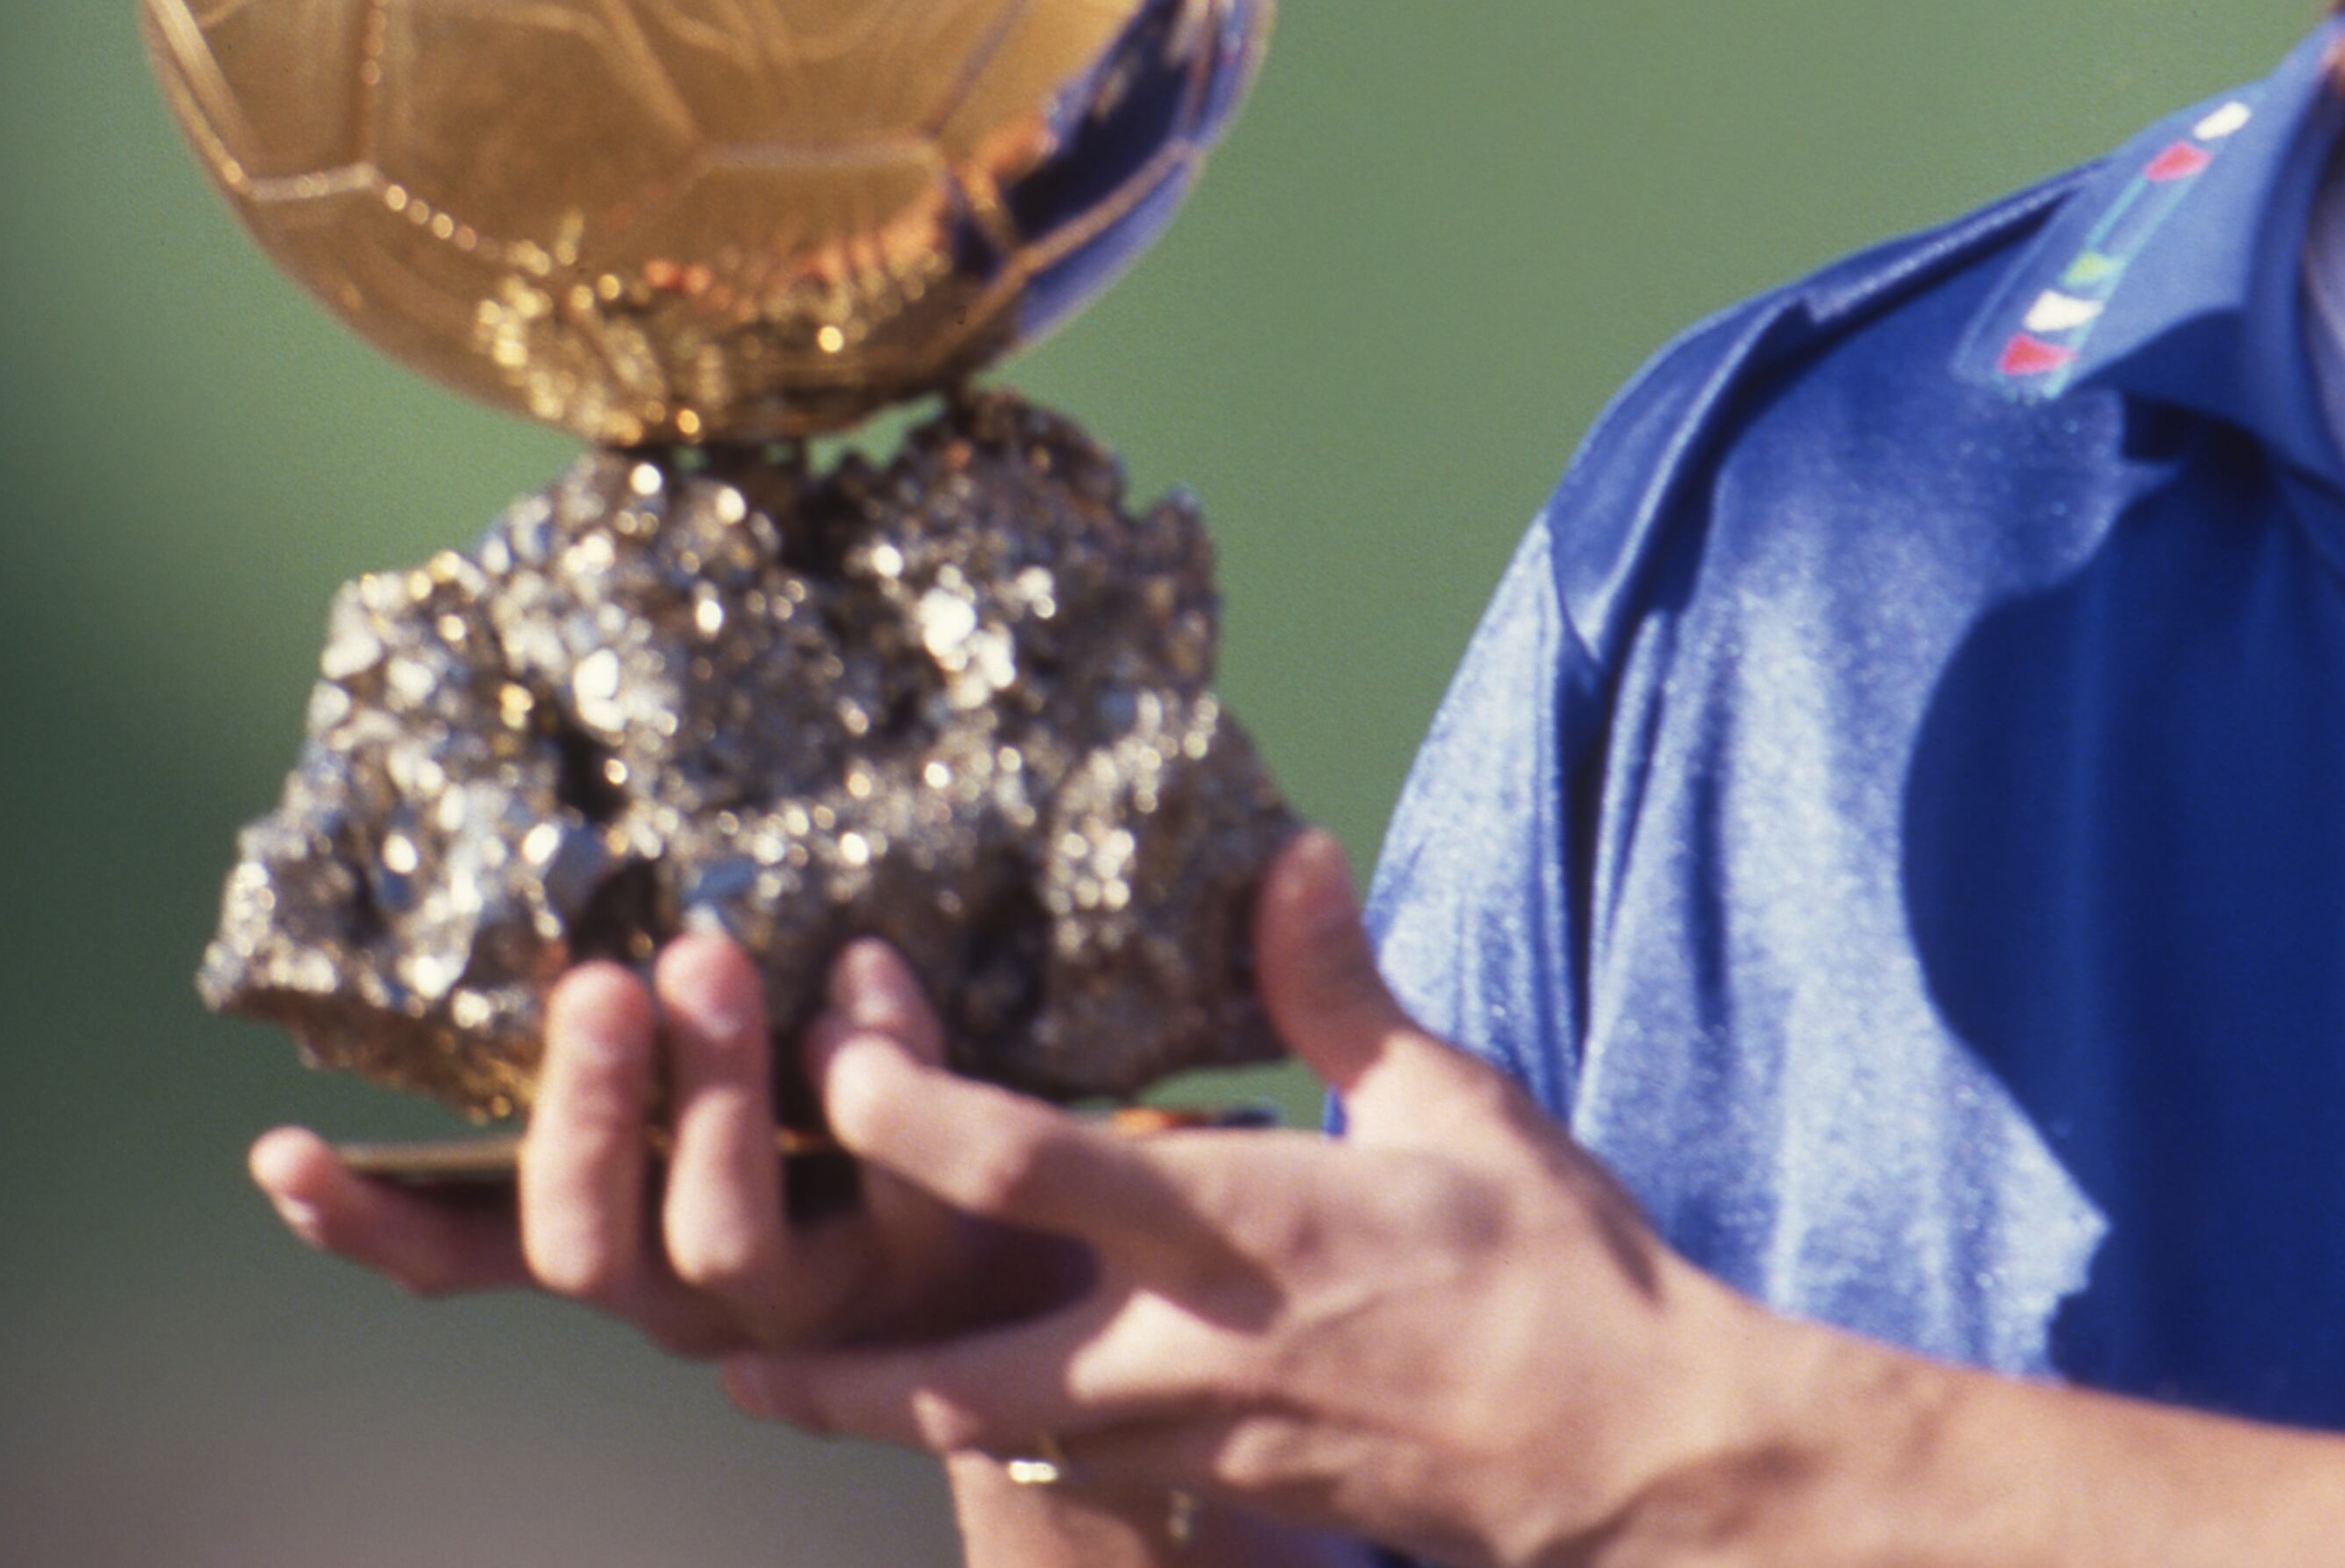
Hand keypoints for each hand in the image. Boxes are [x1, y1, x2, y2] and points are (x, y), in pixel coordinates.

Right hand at [253, 927, 1088, 1360]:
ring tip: (714, 961)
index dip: (376, 1217)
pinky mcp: (930, 1257)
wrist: (1051, 1231)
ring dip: (715, 1094)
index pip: (469, 1251)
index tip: (282, 1152)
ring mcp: (808, 1289)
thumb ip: (658, 1034)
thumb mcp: (733, 1090)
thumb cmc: (853, 1127)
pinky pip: (898, 1173)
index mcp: (624, 1237)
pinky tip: (869, 970)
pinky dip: (880, 1061)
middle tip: (599, 982)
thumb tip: (586, 899)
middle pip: (591, 1243)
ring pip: (728, 1232)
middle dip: (581, 1112)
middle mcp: (689, 1289)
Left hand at [724, 831, 1837, 1563]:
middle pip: (950, 1375)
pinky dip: (1006, 1444)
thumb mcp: (1456, 1102)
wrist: (1618, 1452)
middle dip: (826, 1373)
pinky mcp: (1226, 1491)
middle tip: (726, 1353)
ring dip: (888, 1418)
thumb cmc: (1553, 1265)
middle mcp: (1187, 1345)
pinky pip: (1080, 1474)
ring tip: (793, 1390)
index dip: (904, 1108)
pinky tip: (978, 1415)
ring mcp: (1196, 1438)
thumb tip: (1285, 854)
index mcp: (1237, 1223)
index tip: (832, 1053)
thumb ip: (1339, 991)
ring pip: (993, 1445)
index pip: (1024, 1163)